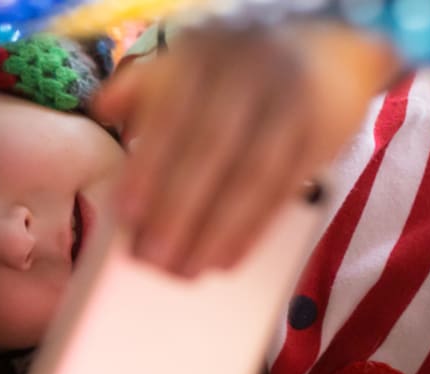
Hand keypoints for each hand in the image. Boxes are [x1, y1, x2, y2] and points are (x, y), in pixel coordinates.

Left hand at [93, 22, 397, 277]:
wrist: (327, 46)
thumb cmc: (237, 72)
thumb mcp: (190, 61)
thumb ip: (144, 85)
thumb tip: (102, 107)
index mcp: (204, 56)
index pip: (171, 117)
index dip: (149, 167)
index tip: (127, 214)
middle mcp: (248, 74)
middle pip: (210, 150)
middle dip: (177, 209)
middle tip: (152, 259)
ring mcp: (289, 103)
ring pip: (250, 176)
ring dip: (216, 231)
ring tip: (187, 272)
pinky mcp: (322, 134)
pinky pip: (283, 190)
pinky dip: (253, 229)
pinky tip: (226, 260)